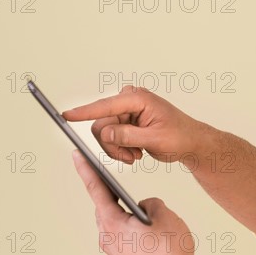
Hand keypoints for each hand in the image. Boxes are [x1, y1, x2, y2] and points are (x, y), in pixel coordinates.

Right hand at [63, 86, 209, 164]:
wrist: (189, 142)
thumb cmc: (179, 137)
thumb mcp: (155, 139)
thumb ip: (128, 136)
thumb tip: (105, 133)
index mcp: (137, 99)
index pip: (105, 106)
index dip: (84, 112)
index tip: (66, 115)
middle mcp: (129, 101)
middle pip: (101, 125)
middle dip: (113, 145)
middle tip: (131, 156)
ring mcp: (126, 111)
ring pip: (104, 134)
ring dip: (118, 149)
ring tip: (136, 154)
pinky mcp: (125, 121)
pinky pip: (110, 138)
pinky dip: (121, 149)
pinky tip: (137, 151)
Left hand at [72, 149, 201, 254]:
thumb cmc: (169, 254)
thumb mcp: (165, 216)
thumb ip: (152, 204)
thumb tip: (146, 209)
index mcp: (112, 224)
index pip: (96, 189)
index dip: (86, 169)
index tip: (76, 155)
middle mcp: (108, 241)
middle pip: (107, 210)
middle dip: (114, 197)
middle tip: (115, 183)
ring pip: (119, 229)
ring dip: (128, 219)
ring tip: (146, 216)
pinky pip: (128, 245)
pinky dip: (136, 236)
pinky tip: (151, 237)